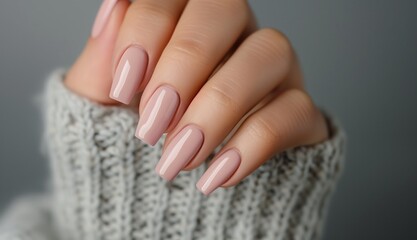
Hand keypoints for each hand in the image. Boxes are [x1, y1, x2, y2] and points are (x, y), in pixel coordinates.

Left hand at [65, 0, 328, 194]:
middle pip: (227, 8)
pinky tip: (216, 175)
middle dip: (185, 63)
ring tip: (180, 157)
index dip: (147, 27)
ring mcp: (272, 72)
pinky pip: (295, 109)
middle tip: (152, 125)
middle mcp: (233, 37)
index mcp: (183, 24)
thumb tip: (112, 9)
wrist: (174, 201)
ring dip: (220, 106)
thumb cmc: (137, 143)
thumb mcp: (103, 108)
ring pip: (269, 52)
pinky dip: (252, 144)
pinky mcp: (297, 113)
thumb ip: (103, 61)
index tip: (122, 87)